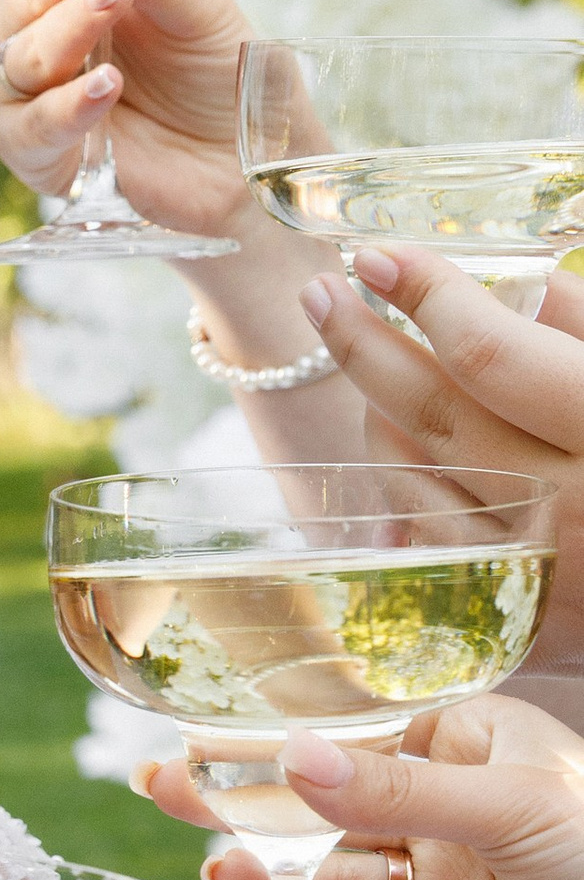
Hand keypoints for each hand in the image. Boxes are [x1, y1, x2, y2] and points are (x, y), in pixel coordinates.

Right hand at [0, 0, 251, 240]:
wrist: (247, 159)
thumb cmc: (222, 77)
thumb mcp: (202, 11)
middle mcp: (44, 37)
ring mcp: (38, 99)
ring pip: (14, 62)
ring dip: (61, 29)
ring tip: (114, 5)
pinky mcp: (46, 160)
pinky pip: (27, 131)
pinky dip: (62, 107)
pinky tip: (104, 87)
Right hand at [141, 693, 583, 879]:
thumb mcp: (505, 803)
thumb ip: (395, 788)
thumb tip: (295, 758)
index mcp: (463, 748)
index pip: (350, 739)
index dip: (271, 743)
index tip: (194, 740)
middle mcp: (444, 815)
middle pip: (325, 813)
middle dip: (247, 808)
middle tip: (166, 793)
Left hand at [287, 239, 583, 664]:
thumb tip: (533, 290)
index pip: (490, 354)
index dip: (429, 296)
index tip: (378, 256)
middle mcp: (570, 508)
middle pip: (434, 415)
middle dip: (362, 346)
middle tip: (320, 293)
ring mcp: (540, 573)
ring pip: (417, 482)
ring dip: (377, 415)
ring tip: (366, 359)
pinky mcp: (524, 623)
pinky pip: (432, 546)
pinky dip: (405, 489)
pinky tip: (395, 445)